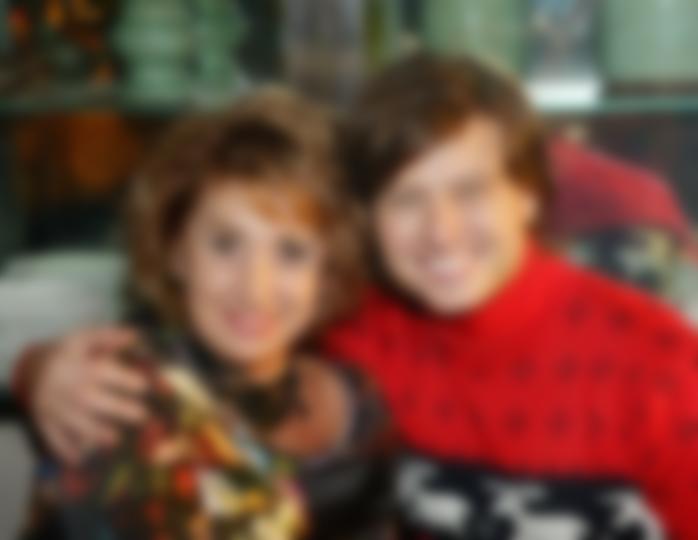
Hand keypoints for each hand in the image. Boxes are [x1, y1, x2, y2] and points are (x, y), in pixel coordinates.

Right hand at [25, 327, 147, 462]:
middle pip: (97, 401)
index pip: (107, 374)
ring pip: (77, 423)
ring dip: (97, 434)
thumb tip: (136, 335)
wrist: (30, 368)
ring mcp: (57, 408)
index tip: (145, 387)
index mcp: (82, 367)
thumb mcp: (85, 339)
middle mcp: (70, 389)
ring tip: (115, 439)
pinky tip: (81, 459)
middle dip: (121, 409)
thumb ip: (110, 337)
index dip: (127, 380)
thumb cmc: (67, 354)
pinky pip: (54, 438)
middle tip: (142, 416)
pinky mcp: (45, 421)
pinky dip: (65, 450)